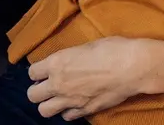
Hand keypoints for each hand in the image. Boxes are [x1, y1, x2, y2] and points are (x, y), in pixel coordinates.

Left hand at [27, 37, 147, 119]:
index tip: (44, 72)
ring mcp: (71, 100)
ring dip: (49, 104)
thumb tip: (66, 62)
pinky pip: (66, 117)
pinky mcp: (84, 110)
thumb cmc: (111, 49)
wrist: (132, 67)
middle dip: (37, 91)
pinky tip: (74, 104)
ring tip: (57, 98)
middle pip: (32, 95)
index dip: (37, 72)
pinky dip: (68, 112)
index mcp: (56, 63)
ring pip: (44, 111)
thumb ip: (69, 58)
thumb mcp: (84, 47)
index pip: (31, 73)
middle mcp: (58, 83)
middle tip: (47, 86)